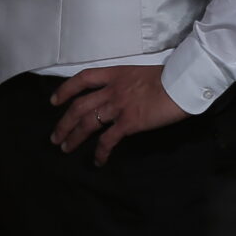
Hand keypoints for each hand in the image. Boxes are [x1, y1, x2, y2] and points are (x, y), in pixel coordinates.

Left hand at [49, 63, 187, 163]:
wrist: (181, 83)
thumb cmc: (168, 78)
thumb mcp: (140, 75)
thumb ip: (127, 85)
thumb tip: (122, 97)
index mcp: (114, 74)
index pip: (82, 79)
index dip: (65, 90)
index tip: (54, 101)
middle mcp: (111, 90)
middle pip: (78, 106)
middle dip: (64, 123)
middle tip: (55, 137)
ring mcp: (118, 106)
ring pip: (87, 122)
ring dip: (74, 137)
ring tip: (65, 148)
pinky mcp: (128, 123)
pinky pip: (108, 140)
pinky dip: (100, 152)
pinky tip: (98, 161)